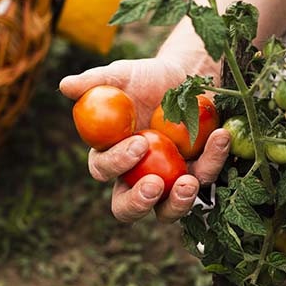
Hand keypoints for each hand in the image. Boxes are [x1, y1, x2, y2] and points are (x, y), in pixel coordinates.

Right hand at [60, 58, 229, 222]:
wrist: (186, 75)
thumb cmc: (146, 78)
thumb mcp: (123, 75)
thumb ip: (96, 81)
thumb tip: (65, 85)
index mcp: (111, 155)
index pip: (104, 170)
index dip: (116, 163)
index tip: (138, 145)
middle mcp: (136, 177)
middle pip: (128, 207)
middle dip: (139, 203)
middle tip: (154, 186)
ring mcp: (168, 181)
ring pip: (168, 210)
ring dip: (179, 202)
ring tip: (189, 182)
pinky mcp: (199, 173)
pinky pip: (206, 176)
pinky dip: (214, 159)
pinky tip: (220, 136)